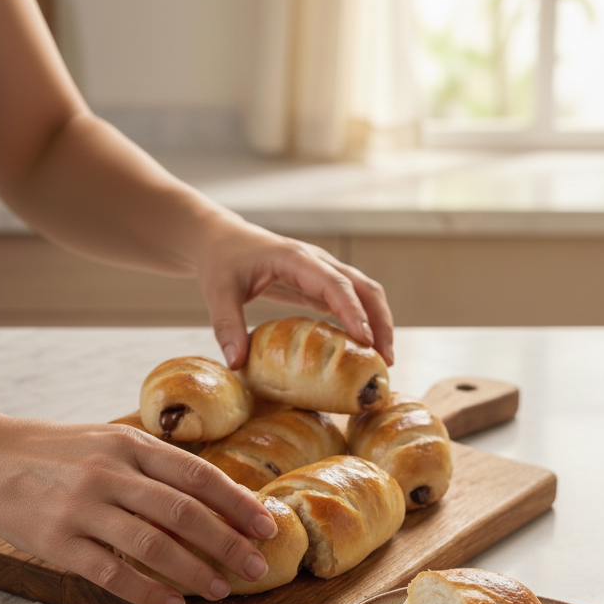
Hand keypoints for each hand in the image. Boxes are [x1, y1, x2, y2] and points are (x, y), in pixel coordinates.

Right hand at [0, 419, 276, 603]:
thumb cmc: (57, 453)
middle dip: (226, 543)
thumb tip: (219, 497)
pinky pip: (111, 573)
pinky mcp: (57, 542)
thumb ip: (155, 465)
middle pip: (182, 513)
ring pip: (151, 545)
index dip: (237, 503)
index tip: (266, 526)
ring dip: (193, 571)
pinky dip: (147, 591)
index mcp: (128, 444)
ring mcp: (81, 509)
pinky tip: (173, 602)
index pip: (196, 474)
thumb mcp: (108, 440)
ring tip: (220, 589)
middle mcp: (108, 474)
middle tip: (255, 567)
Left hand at [195, 216, 393, 368]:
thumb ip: (226, 326)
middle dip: (380, 321)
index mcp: (295, 258)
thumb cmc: (221, 261)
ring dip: (379, 323)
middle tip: (386, 359)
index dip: (352, 311)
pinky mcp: (320, 285)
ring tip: (383, 360)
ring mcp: (322, 273)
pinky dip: (363, 324)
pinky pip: (350, 302)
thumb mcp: (217, 293)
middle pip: (362, 287)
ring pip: (364, 293)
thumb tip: (236, 364)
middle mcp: (317, 262)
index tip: (366, 340)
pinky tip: (365, 351)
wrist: (221, 240)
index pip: (334, 283)